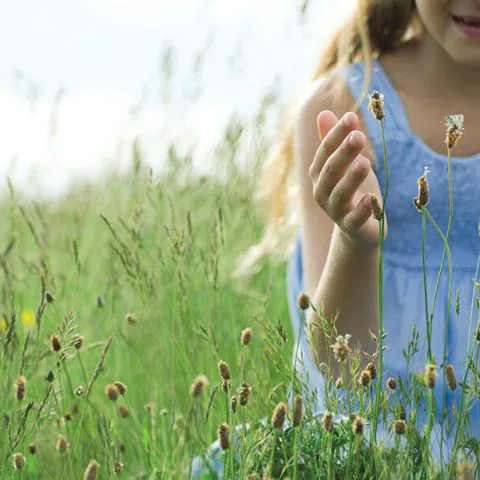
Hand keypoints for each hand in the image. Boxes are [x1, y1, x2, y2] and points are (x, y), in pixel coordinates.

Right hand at [309, 110, 386, 249]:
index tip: (351, 117)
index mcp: (320, 175)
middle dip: (343, 153)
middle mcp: (322, 192)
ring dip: (351, 179)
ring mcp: (335, 211)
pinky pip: (354, 219)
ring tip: (365, 163)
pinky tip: (372, 198)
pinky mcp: (351, 227)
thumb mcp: (345, 165)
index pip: (324, 152)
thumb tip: (323, 112)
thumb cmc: (352, 191)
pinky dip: (362, 210)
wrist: (357, 230)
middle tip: (359, 136)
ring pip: (340, 194)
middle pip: (330, 171)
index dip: (335, 135)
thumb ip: (332, 142)